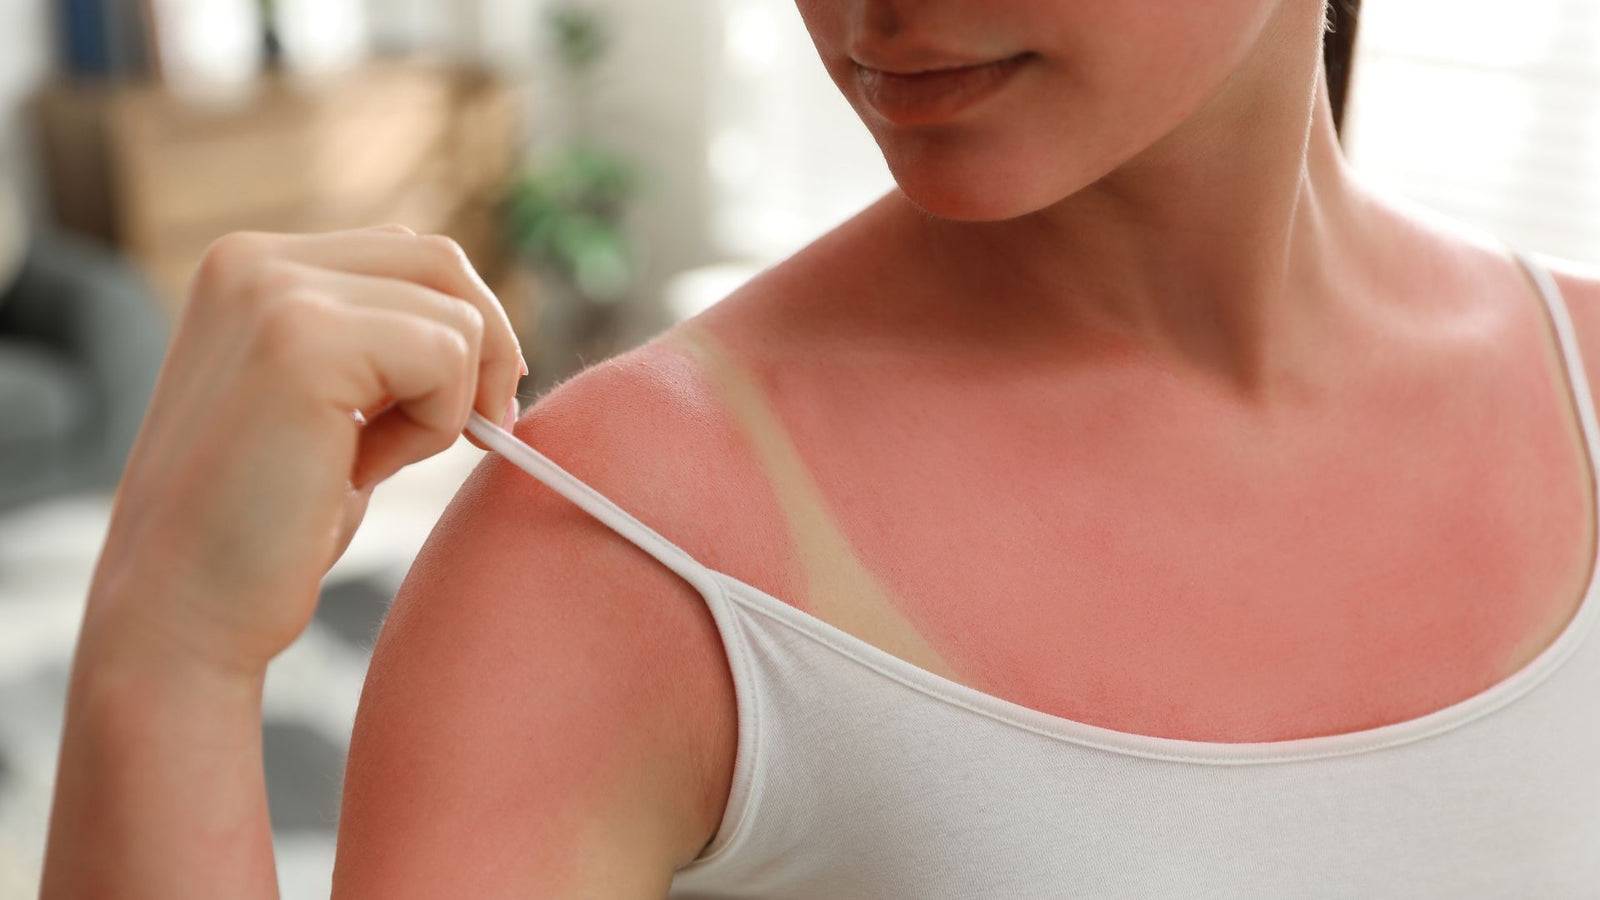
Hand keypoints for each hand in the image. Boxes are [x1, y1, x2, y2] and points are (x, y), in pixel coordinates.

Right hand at [83, 226, 525, 675]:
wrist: (182, 613)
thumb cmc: (264, 527)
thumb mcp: (326, 408)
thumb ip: (377, 348)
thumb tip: (484, 331)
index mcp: (250, 266)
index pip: (410, 254)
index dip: (465, 331)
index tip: (473, 408)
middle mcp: (253, 260)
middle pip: (442, 264)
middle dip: (487, 355)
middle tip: (481, 434)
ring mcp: (274, 292)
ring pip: (456, 316)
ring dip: (448, 405)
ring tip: (369, 465)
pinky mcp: (304, 341)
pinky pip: (447, 356)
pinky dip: (434, 427)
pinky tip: (359, 473)